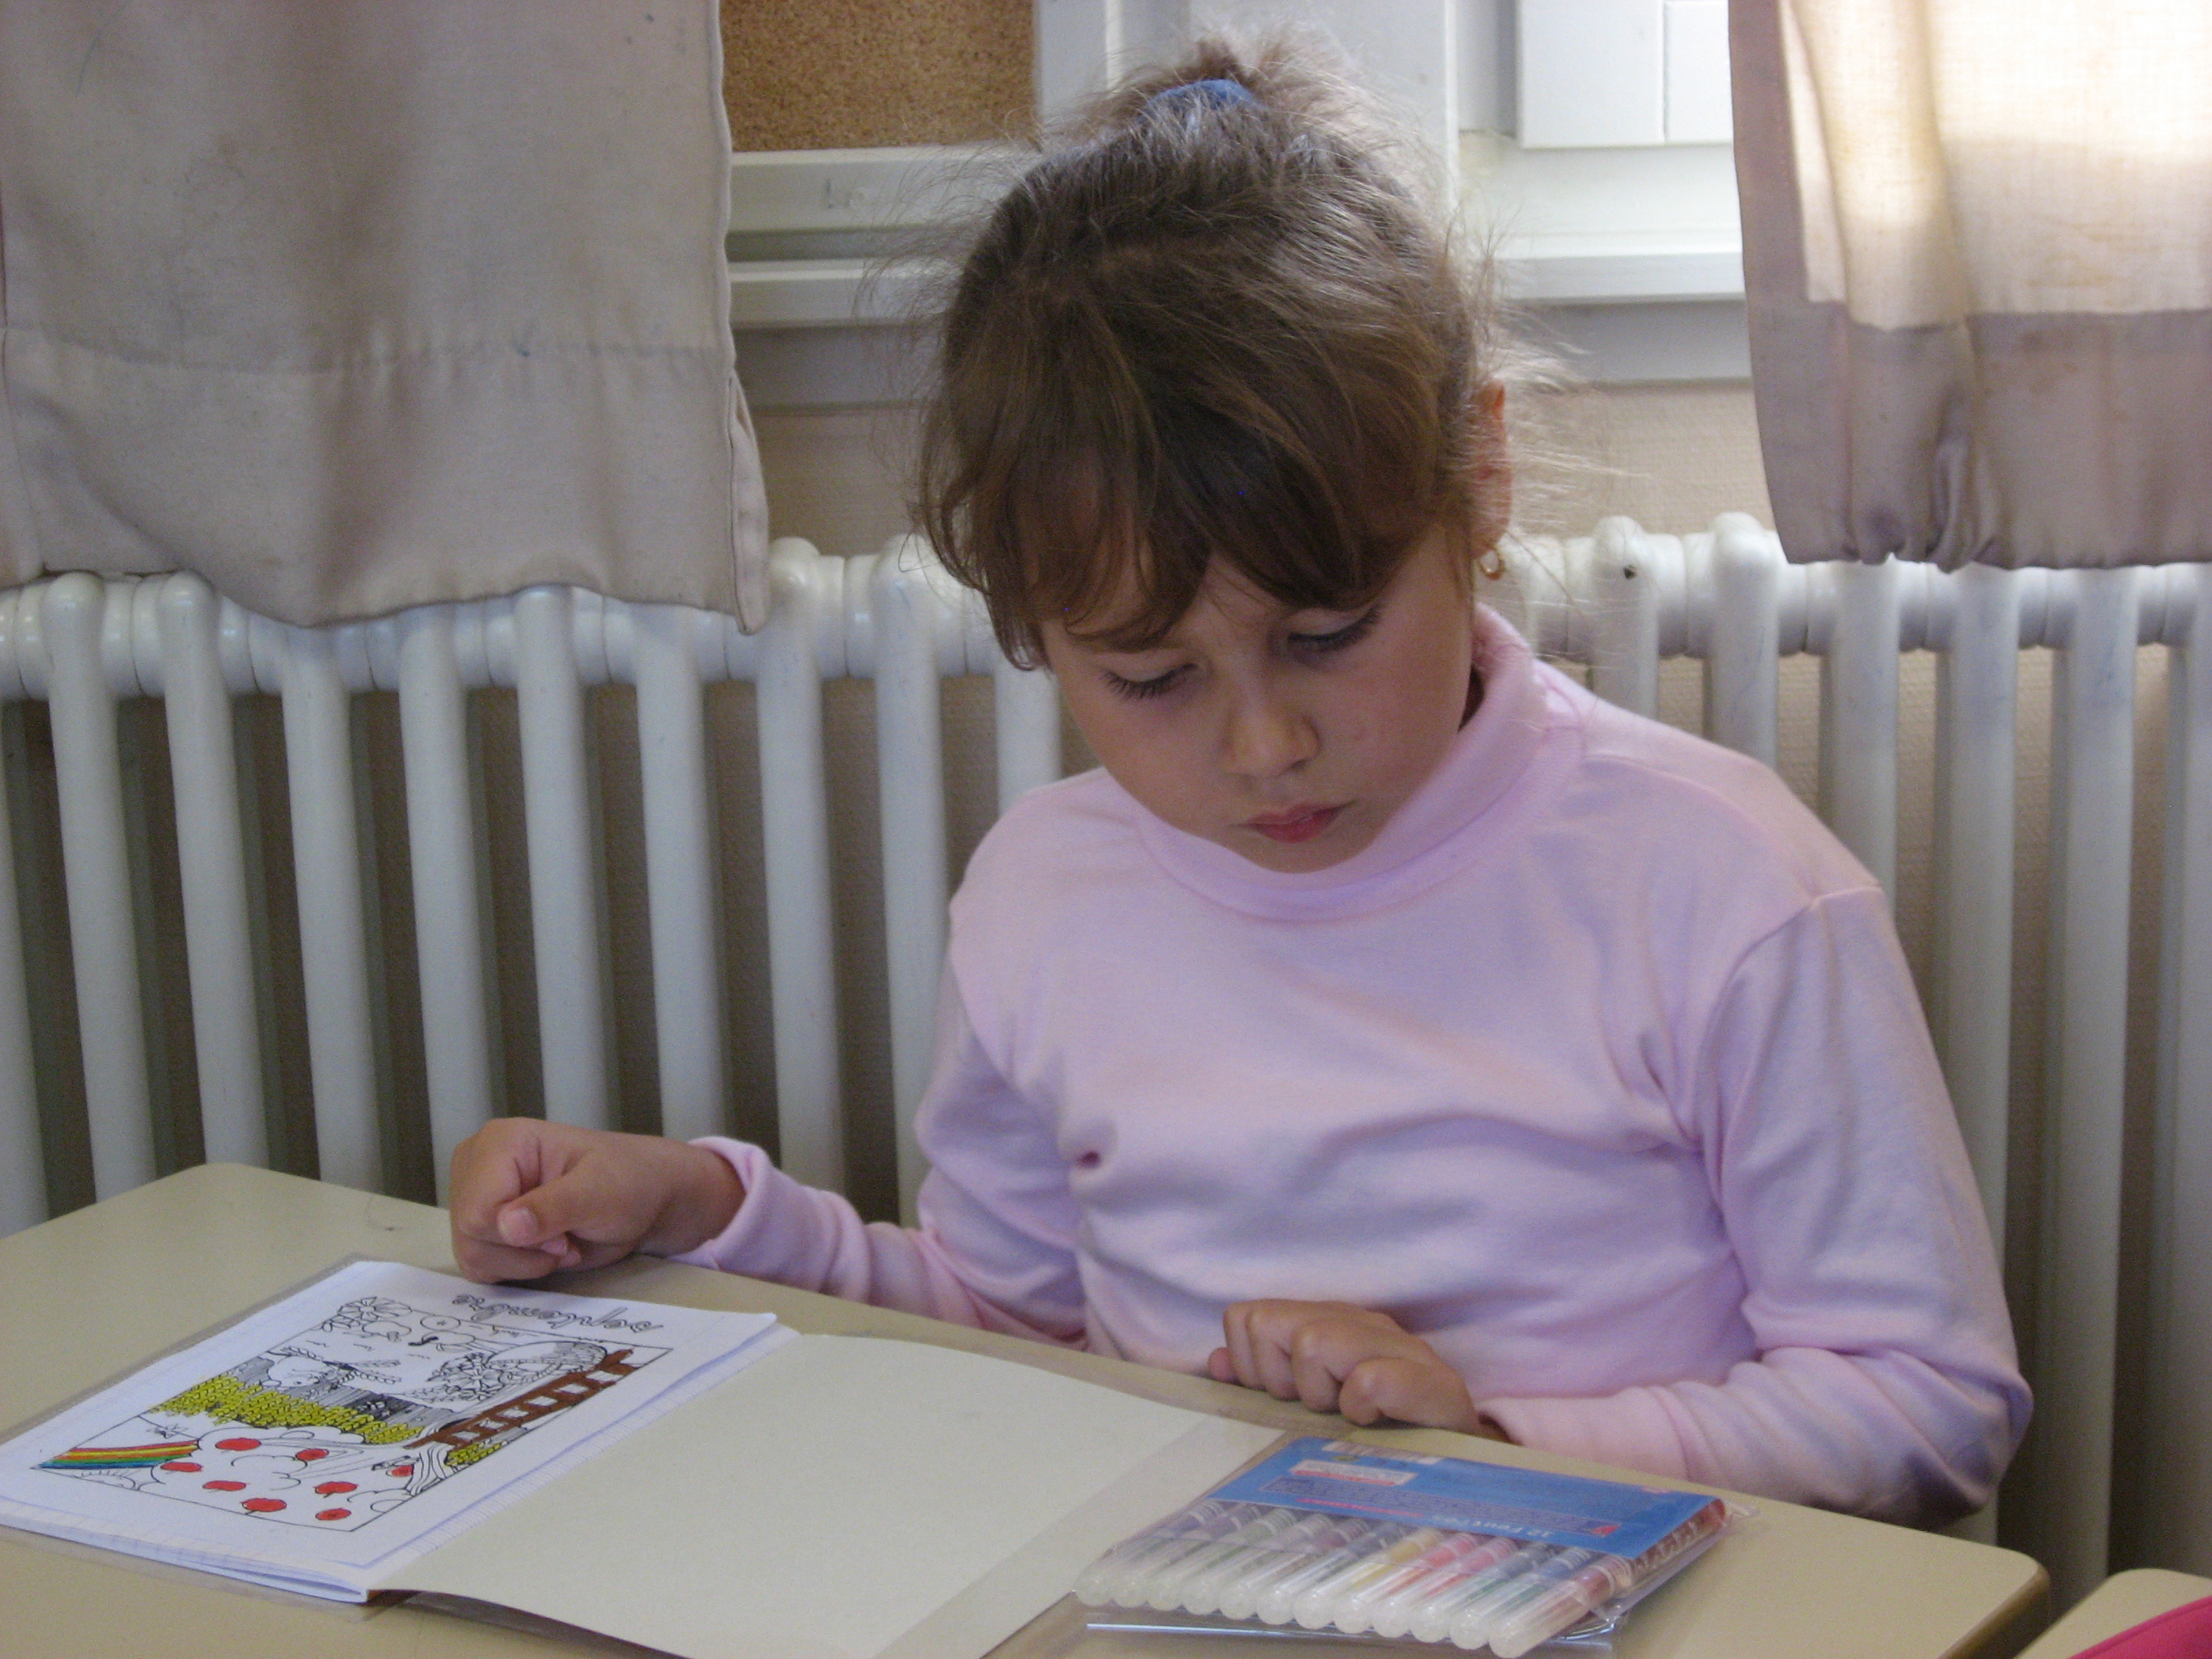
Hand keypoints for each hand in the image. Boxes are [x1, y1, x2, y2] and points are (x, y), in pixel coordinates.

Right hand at [448, 1119, 746, 1283]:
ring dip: (524, 1264)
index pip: (478, 1210)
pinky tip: (548, 1252)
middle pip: (471, 1235)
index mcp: (500, 1142)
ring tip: (562, 1243)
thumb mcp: (600, 1192)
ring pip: (472, 1256)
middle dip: (524, 1252)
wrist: (644, 1198)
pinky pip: (479, 1268)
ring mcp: (476, 1198)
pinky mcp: (482, 1229)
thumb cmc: (629, 1182)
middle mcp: (476, 1167)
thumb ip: (554, 1207)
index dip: (518, 1236)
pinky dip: (517, 1271)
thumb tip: (506, 1226)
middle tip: (566, 1240)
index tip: (563, 1234)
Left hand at [1207, 1301, 1506, 1437]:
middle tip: (1316, 1409)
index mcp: (1327, 1321)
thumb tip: (1215, 1363)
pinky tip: (1376, 1423)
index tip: (1284, 1400)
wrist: (1463, 1464)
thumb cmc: (1378, 1435)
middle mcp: (1361, 1322)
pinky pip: (1368, 1379)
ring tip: (1348, 1416)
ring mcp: (1400, 1346)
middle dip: (1280, 1378)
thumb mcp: (1312, 1407)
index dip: (1253, 1366)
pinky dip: (1362, 1406)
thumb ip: (1262, 1382)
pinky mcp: (1434, 1382)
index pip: (1248, 1318)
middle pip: (1271, 1324)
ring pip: (1314, 1342)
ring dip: (1321, 1393)